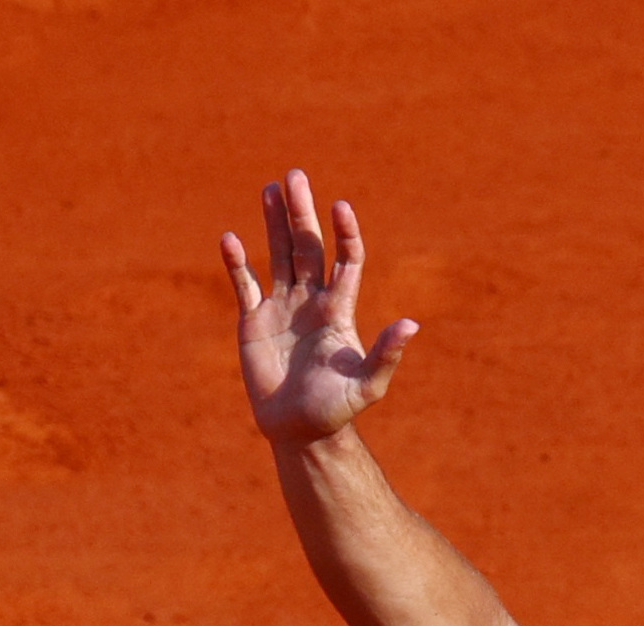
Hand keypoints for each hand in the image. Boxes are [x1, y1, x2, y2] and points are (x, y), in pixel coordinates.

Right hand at [219, 170, 417, 446]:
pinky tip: (231, 239)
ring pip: (279, 255)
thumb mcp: (368, 384)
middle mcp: (312, 301)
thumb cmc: (337, 410)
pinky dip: (238, 262)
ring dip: (274, 223)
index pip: (345, 260)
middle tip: (295, 176)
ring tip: (270, 188)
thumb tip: (412, 325)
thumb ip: (386, 354)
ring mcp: (282, 307)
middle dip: (302, 213)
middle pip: (308, 247)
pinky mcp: (254, 321)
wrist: (300, 431)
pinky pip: (245, 284)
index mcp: (340, 310)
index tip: (341, 207)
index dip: (344, 234)